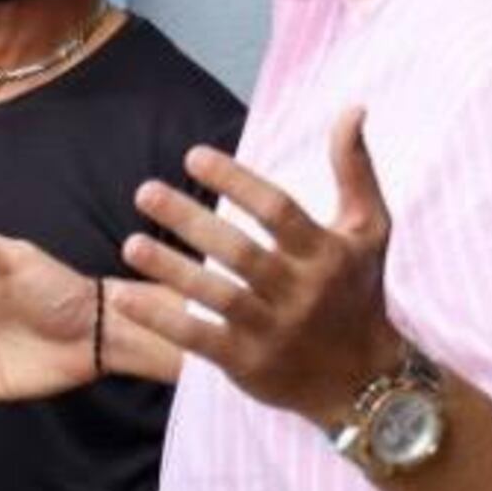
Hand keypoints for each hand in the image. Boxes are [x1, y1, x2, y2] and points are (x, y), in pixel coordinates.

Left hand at [121, 107, 403, 423]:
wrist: (363, 381)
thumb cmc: (358, 292)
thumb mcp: (368, 230)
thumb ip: (354, 170)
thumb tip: (352, 109)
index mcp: (324, 254)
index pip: (276, 210)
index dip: (236, 182)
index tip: (192, 156)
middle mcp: (299, 291)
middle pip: (240, 252)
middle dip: (190, 221)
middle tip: (144, 191)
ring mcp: (273, 330)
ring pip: (217, 295)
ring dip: (171, 269)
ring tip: (129, 243)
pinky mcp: (247, 363)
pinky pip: (198, 338)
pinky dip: (161, 320)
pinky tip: (123, 296)